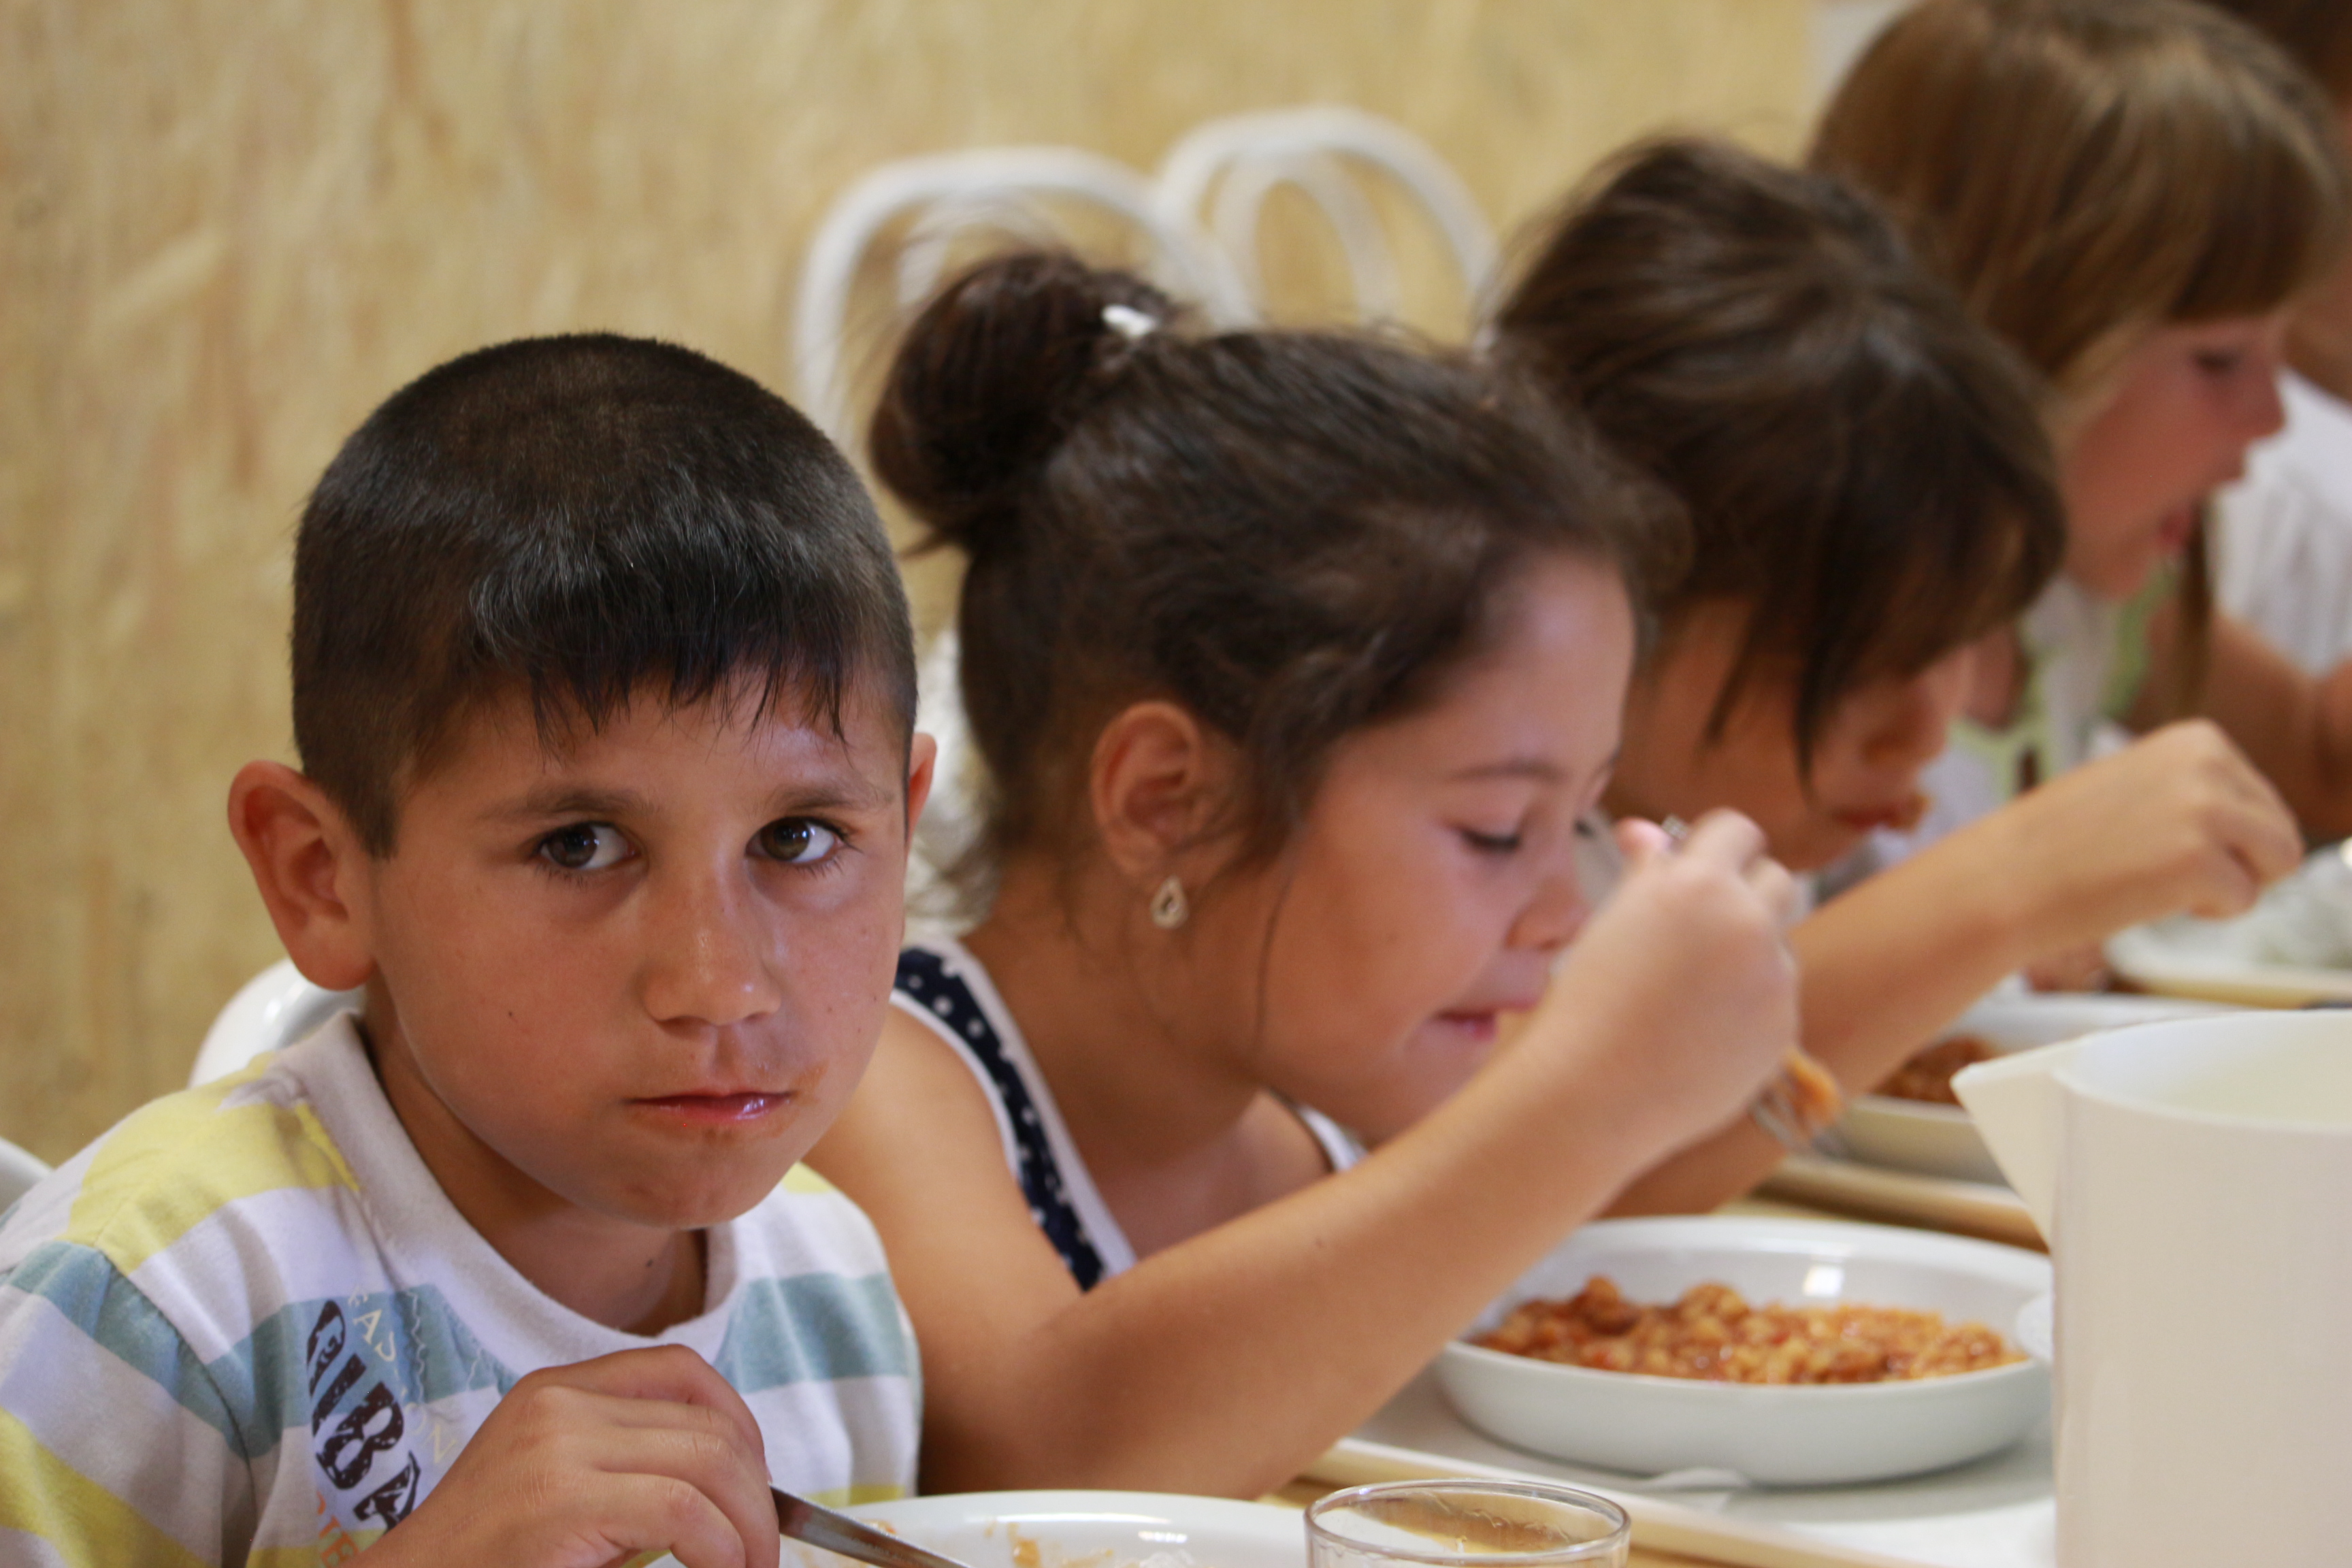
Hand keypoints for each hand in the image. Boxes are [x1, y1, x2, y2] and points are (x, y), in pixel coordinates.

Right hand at [365, 1345, 778, 1567]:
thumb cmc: (486, 1560)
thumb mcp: (557, 1487)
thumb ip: (625, 1465)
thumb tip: (735, 1487)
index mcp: (556, 1391)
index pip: (680, 1370)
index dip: (739, 1422)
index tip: (756, 1482)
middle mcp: (558, 1404)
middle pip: (706, 1420)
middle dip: (756, 1487)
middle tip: (764, 1547)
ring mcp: (557, 1446)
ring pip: (707, 1459)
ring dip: (750, 1524)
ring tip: (751, 1566)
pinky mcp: (560, 1501)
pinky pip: (682, 1509)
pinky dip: (722, 1546)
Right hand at [1533, 809, 1799, 1153]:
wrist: (1594, 1093)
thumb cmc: (1587, 1003)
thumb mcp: (1610, 921)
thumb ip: (1644, 870)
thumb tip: (1647, 832)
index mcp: (1699, 883)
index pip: (1738, 830)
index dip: (1716, 845)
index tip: (1699, 865)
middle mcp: (1747, 922)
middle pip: (1776, 879)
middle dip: (1745, 892)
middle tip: (1702, 923)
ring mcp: (1774, 979)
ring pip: (1778, 943)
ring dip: (1749, 952)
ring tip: (1690, 992)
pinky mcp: (1784, 1029)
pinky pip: (1776, 1000)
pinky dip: (1749, 1007)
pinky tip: (1700, 1032)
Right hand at [1975, 719, 2300, 958]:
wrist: (2003, 879)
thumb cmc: (2061, 843)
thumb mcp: (2138, 785)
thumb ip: (2196, 789)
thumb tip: (2253, 822)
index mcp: (2197, 739)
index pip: (2264, 801)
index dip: (2224, 837)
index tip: (2163, 840)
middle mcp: (2208, 763)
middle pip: (2281, 833)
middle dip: (2237, 863)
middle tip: (2164, 868)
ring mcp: (2205, 809)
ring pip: (2279, 863)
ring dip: (2230, 885)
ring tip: (2164, 881)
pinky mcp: (2200, 860)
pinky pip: (2245, 901)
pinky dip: (2205, 913)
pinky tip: (2150, 897)